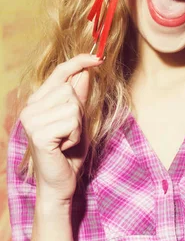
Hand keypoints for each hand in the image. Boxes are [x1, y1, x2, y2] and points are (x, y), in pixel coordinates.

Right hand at [19, 53, 102, 202]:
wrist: (60, 184)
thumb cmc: (69, 152)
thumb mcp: (78, 119)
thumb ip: (79, 95)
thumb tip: (86, 70)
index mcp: (37, 101)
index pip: (59, 72)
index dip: (79, 61)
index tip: (98, 57)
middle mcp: (30, 108)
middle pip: (70, 89)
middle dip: (80, 110)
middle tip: (71, 132)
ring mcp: (31, 120)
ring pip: (73, 105)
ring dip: (78, 125)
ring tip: (67, 140)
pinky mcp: (38, 133)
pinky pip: (72, 121)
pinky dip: (75, 135)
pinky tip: (64, 147)